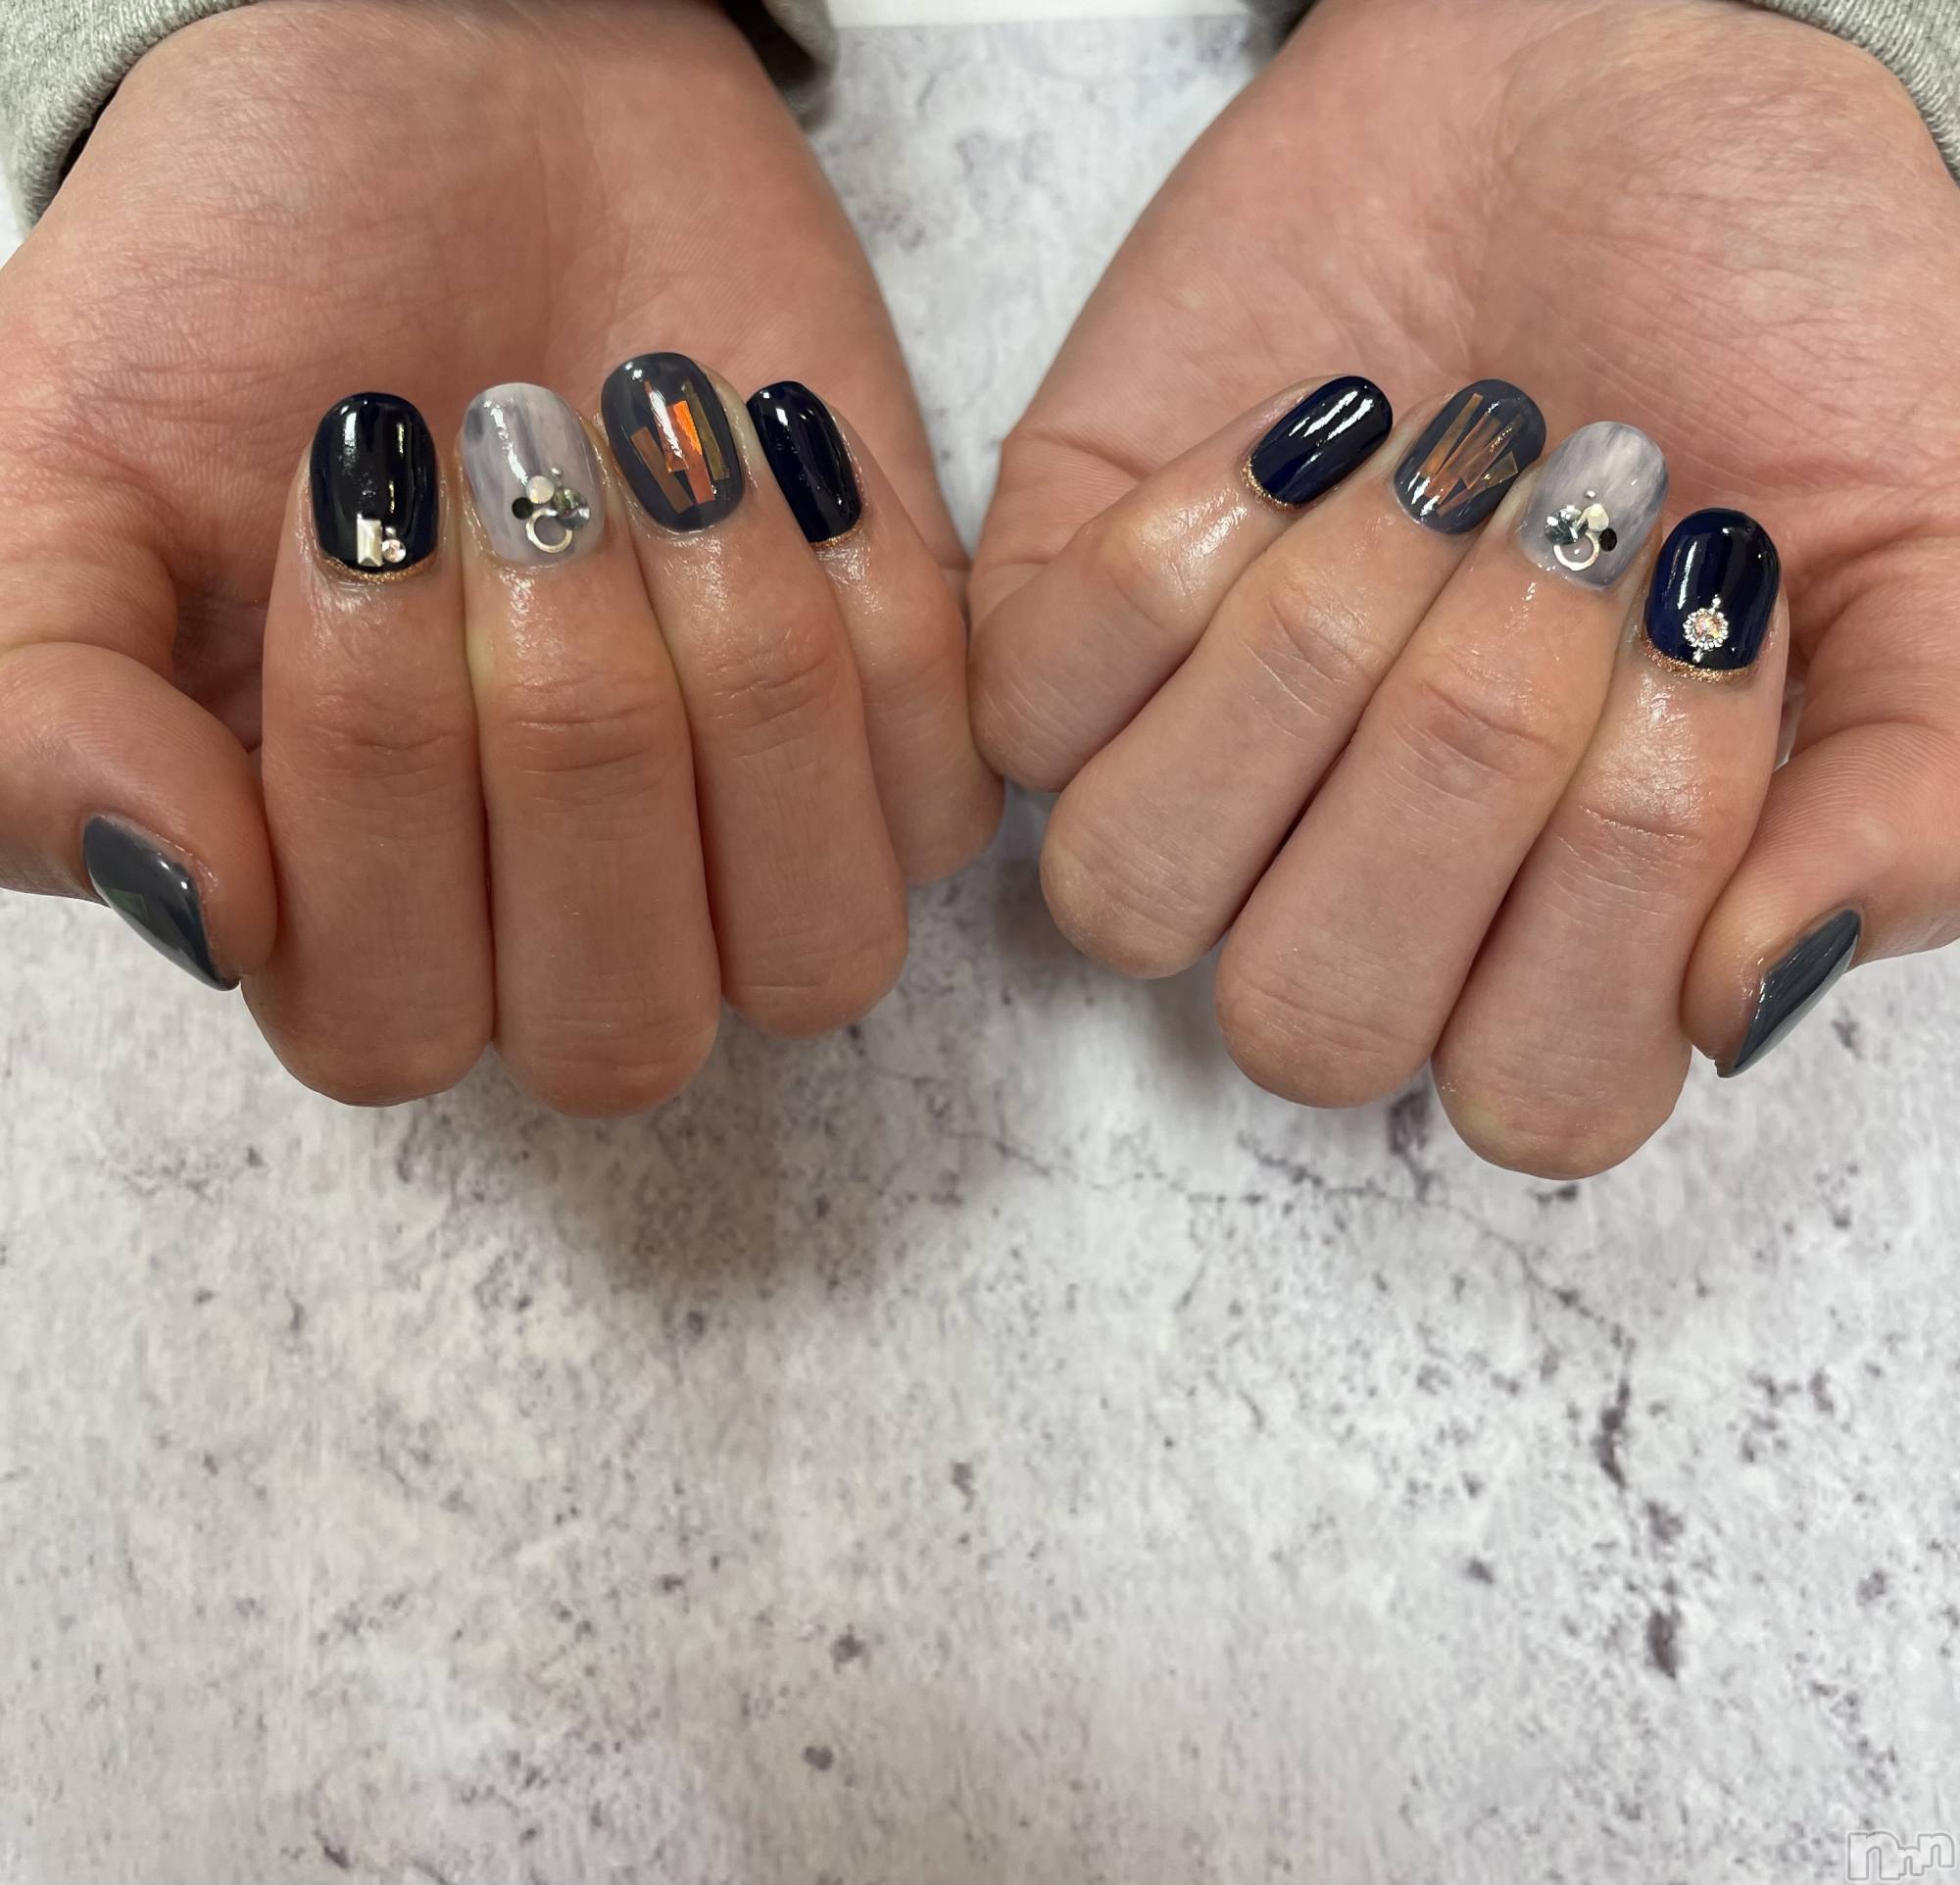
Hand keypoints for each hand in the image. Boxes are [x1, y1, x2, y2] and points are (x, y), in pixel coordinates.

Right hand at [0, 0, 999, 1112]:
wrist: (471, 102)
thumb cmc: (253, 291)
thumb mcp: (59, 470)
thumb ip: (45, 713)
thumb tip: (194, 905)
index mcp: (342, 915)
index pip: (390, 1016)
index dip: (383, 780)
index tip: (359, 490)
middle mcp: (559, 935)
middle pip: (616, 1022)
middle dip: (575, 736)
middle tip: (523, 466)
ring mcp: (748, 859)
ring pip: (812, 959)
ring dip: (746, 696)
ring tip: (670, 455)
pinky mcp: (899, 749)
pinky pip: (944, 810)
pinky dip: (877, 617)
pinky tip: (785, 451)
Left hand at [970, 0, 1959, 1174]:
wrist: (1610, 91)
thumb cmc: (1778, 334)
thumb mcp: (1930, 558)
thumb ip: (1906, 802)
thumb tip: (1744, 994)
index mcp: (1561, 944)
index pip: (1535, 1089)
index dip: (1619, 884)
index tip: (1721, 608)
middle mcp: (1353, 904)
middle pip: (1312, 1021)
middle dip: (1458, 762)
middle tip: (1581, 526)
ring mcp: (1192, 785)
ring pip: (1132, 895)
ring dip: (1303, 672)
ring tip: (1441, 471)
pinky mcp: (1056, 642)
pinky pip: (1028, 713)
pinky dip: (1171, 559)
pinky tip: (1310, 430)